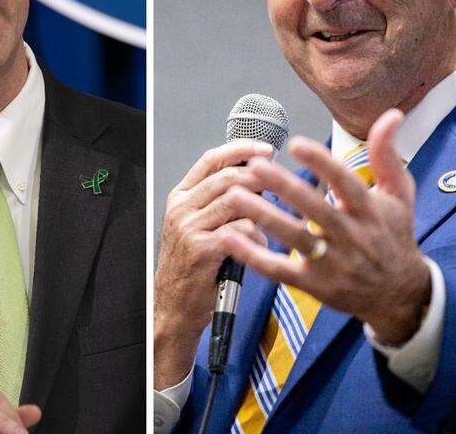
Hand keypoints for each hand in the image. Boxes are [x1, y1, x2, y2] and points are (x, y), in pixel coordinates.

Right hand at [154, 140, 272, 387]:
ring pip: (236, 202)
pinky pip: (241, 231)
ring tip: (273, 220)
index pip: (211, 160)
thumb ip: (217, 202)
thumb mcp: (197, 226)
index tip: (266, 148)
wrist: (174, 305)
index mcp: (181, 197)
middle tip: (281, 181)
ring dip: (262, 210)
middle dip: (260, 175)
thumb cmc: (193, 267)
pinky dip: (257, 236)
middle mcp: (182, 209)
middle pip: (227, 177)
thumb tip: (256, 179)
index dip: (241, 149)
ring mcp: (189, 228)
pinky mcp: (202, 249)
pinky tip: (260, 246)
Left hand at [221, 109, 431, 342]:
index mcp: (370, 211)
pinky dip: (253, 255)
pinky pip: (279, 270)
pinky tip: (230, 237)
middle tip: (255, 166)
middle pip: (315, 209)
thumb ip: (387, 155)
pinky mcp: (314, 284)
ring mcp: (332, 263)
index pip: (345, 183)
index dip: (322, 163)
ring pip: (294, 238)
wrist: (399, 294)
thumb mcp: (399, 195)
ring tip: (234, 196)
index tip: (296, 143)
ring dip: (263, 216)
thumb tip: (391, 114)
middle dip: (285, 187)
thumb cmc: (394, 236)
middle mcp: (351, 236)